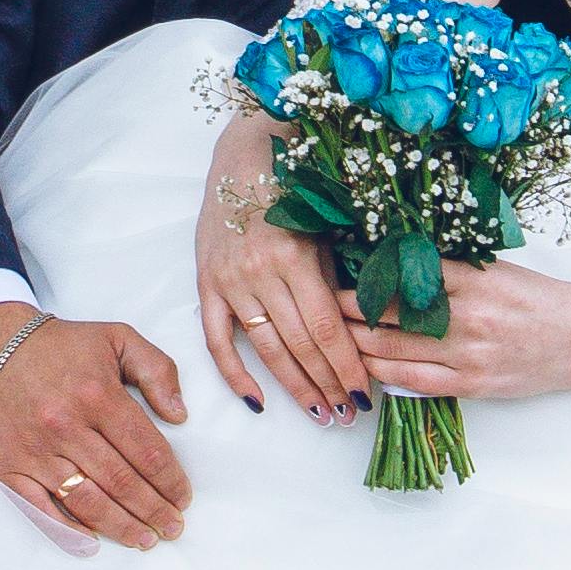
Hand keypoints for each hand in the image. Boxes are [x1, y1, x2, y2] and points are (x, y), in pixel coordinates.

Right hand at [0, 303, 190, 553]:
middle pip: (121, 482)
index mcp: (97, 395)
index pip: (146, 451)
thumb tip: (180, 415)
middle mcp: (66, 426)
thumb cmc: (59, 346)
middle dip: (153, 510)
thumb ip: (157, 370)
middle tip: (172, 528)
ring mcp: (34, 450)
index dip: (170, 480)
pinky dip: (68, 529)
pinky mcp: (7, 466)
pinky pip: (40, 508)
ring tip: (144, 539)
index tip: (182, 497)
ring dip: (121, 527)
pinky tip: (92, 540)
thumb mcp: (117, 338)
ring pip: (87, 502)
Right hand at [195, 157, 364, 425]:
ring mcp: (229, 281)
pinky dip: (235, 375)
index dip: (345, 366)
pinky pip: (216, 340)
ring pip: (265, 349)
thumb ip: (336, 278)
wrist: (244, 155)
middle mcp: (259, 272)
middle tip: (348, 414)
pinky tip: (257, 403)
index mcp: (294, 256)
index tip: (364, 396)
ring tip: (319, 414)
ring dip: (294, 387)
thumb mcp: (325, 228)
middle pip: (299, 345)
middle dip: (327, 384)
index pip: (325, 328)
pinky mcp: (206, 284)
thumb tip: (362, 333)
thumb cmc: (296, 187)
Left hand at [345, 258, 570, 403]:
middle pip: (386, 314)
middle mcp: (467, 316)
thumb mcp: (496, 270)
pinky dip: (384, 374)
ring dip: (355, 344)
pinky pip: (415, 382)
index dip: (361, 274)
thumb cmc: (540, 298)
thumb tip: (392, 262)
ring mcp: (469, 355)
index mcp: (471, 279)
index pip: (400, 274)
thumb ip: (449, 269)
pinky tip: (364, 367)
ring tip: (330, 336)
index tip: (333, 268)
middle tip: (315, 303)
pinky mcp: (473, 385)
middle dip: (345, 310)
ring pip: (392, 352)